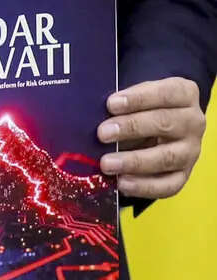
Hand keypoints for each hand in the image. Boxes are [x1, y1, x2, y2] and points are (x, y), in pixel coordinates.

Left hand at [99, 77, 205, 197]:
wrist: (162, 126)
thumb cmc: (142, 107)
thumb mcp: (136, 97)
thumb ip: (120, 103)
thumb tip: (88, 114)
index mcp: (184, 94)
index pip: (166, 93)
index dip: (139, 98)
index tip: (111, 104)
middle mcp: (192, 122)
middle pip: (165, 123)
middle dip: (131, 128)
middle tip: (102, 133)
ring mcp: (190, 150)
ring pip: (167, 157)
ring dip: (135, 161)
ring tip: (106, 164)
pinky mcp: (184, 174)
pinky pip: (169, 185)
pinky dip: (145, 186)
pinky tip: (121, 183)